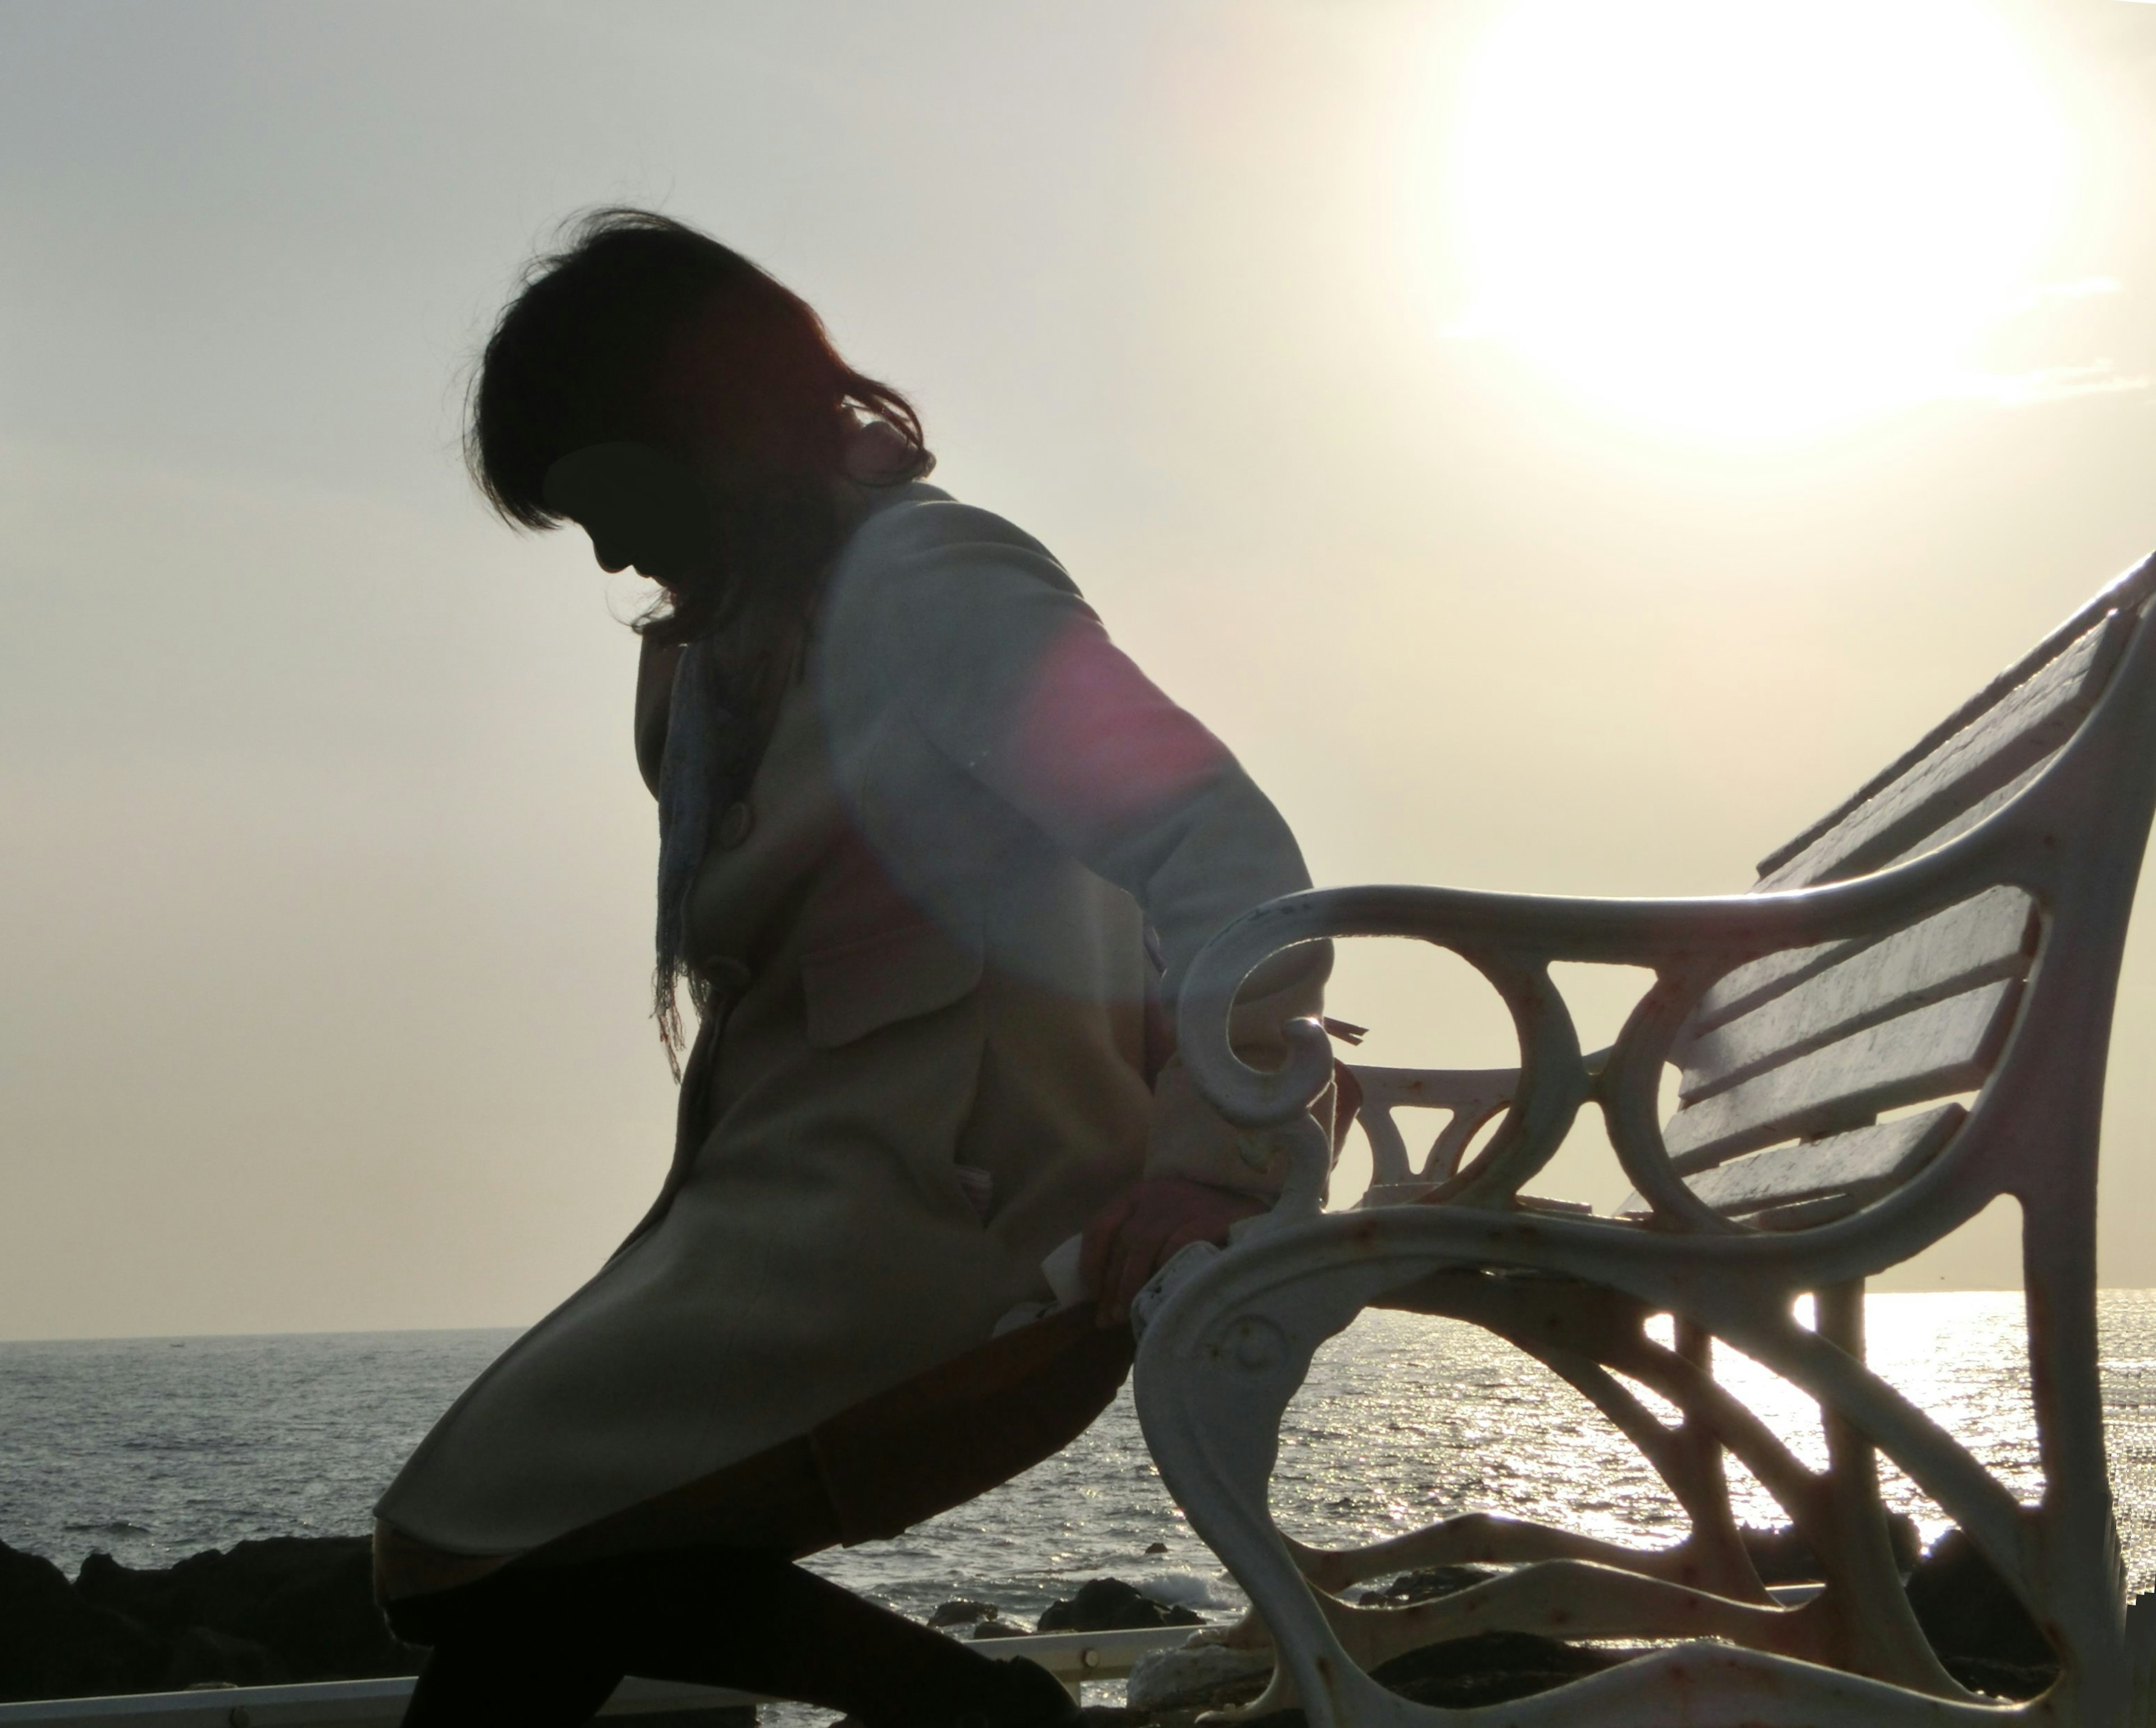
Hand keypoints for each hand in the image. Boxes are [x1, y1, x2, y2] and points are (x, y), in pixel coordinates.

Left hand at [1080, 1177, 1265, 1327]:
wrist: (1258, 1215)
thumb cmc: (1206, 1229)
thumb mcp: (1168, 1229)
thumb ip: (1141, 1251)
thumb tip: (1106, 1304)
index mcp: (1141, 1195)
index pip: (1101, 1226)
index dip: (1090, 1262)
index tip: (1091, 1294)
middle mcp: (1159, 1195)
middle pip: (1122, 1242)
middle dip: (1111, 1284)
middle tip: (1108, 1318)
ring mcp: (1185, 1204)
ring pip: (1143, 1246)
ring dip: (1131, 1285)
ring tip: (1128, 1315)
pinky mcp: (1210, 1217)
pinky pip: (1176, 1247)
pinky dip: (1164, 1274)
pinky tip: (1161, 1296)